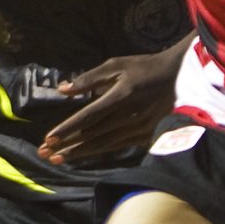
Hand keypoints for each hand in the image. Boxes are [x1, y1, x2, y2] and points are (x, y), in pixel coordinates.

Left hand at [40, 47, 183, 167]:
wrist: (181, 78)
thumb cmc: (145, 68)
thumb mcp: (117, 64)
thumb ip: (89, 78)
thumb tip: (62, 89)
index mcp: (121, 96)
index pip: (88, 116)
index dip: (68, 129)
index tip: (49, 138)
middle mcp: (129, 115)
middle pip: (91, 134)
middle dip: (66, 145)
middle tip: (44, 153)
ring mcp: (138, 128)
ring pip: (102, 145)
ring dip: (78, 153)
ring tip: (57, 159)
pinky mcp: (145, 136)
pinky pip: (116, 147)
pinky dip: (97, 152)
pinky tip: (81, 155)